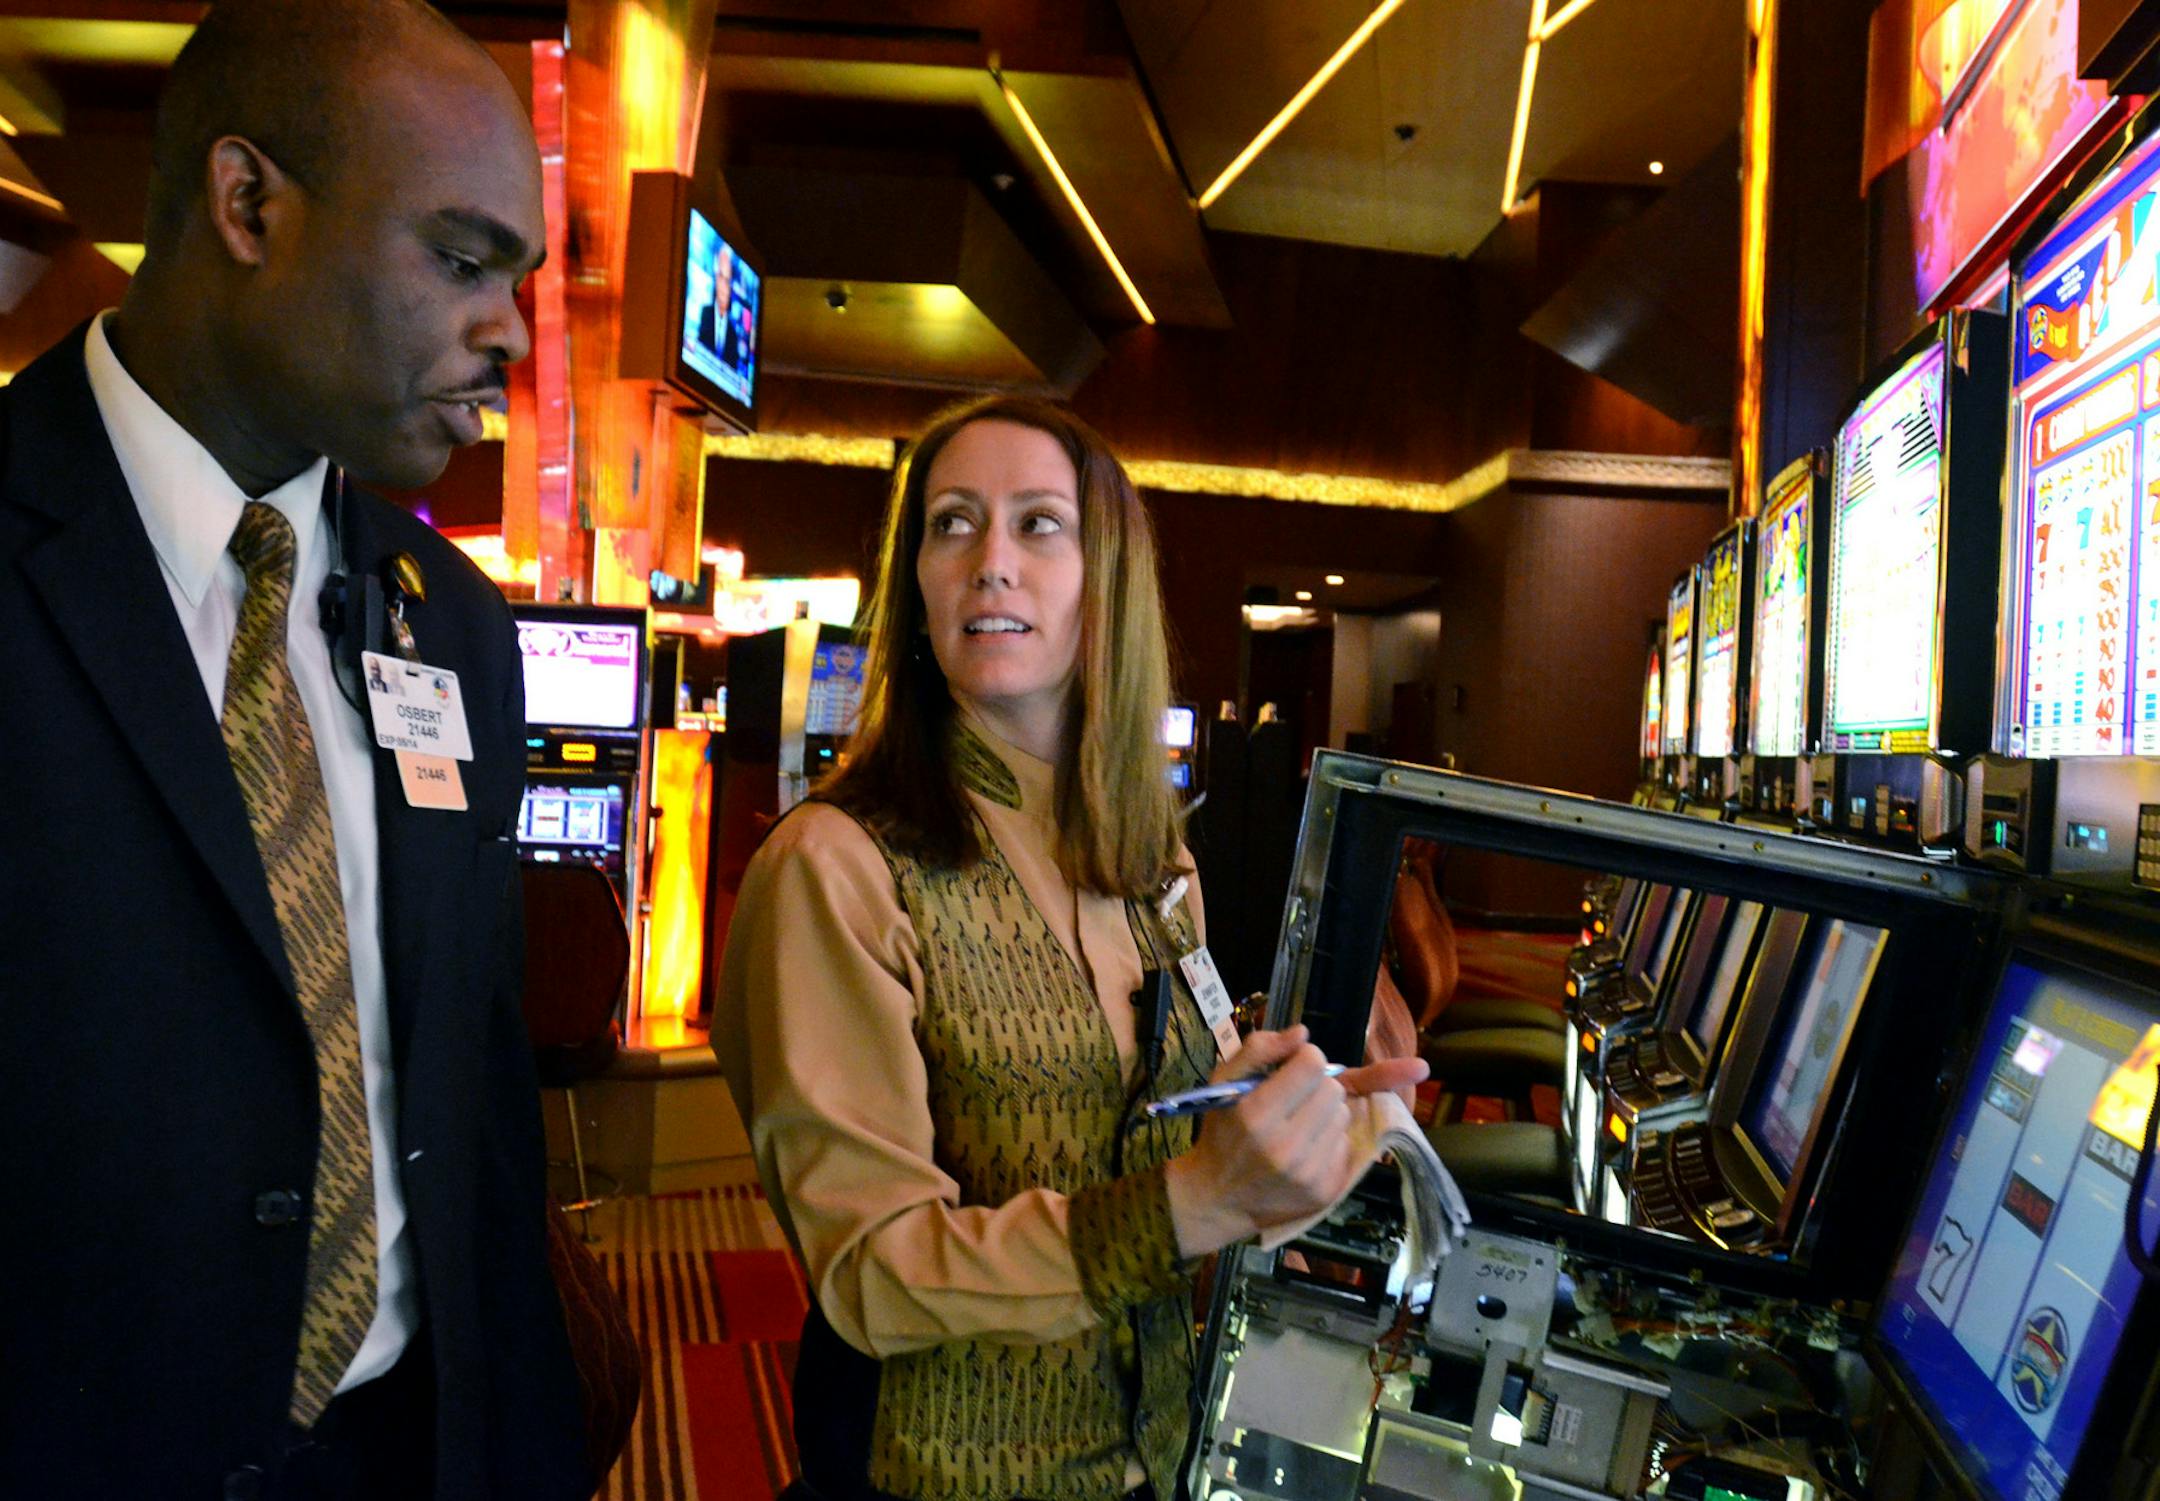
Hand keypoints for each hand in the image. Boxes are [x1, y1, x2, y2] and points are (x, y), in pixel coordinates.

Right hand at [1163, 1027, 1428, 1258]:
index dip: (1304, 1059)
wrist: (1219, 1198)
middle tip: (1293, 1100)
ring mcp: (1308, 1173)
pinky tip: (1305, 1150)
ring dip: (1324, 1114)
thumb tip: (1302, 1033)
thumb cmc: (1222, 1132)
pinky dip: (1328, 1142)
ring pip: (1343, 1116)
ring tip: (1298, 1126)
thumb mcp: (1223, 1083)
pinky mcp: (1326, 1191)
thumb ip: (1259, 1049)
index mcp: (1256, 1114)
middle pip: (1333, 1090)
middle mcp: (1285, 1146)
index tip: (1291, 1068)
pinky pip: (1345, 1145)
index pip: (1312, 1064)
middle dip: (1316, 1087)